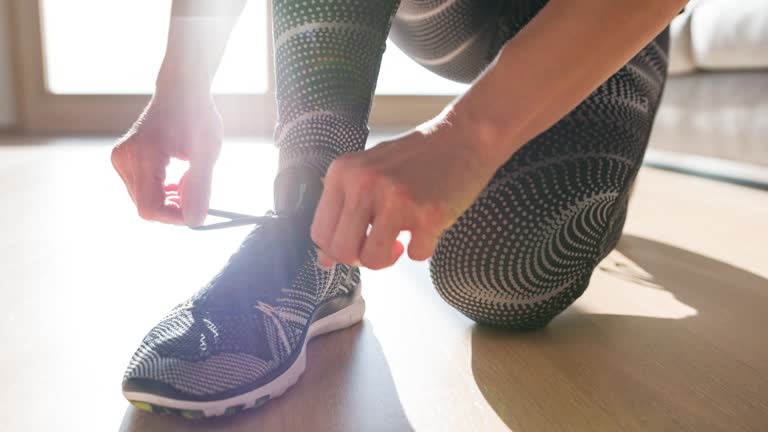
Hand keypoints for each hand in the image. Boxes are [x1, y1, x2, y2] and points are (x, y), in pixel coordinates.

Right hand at [111, 91, 221, 225]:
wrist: (181, 89)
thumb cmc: (196, 116)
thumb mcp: (206, 153)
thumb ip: (200, 188)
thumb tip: (197, 223)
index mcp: (143, 156)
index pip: (150, 208)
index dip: (175, 218)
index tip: (199, 213)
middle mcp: (124, 158)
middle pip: (146, 206)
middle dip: (174, 207)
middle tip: (198, 190)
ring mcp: (120, 158)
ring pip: (143, 200)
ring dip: (169, 198)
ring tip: (189, 176)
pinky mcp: (122, 158)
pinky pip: (141, 189)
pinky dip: (161, 190)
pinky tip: (177, 176)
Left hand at [311, 114, 500, 269]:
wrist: (464, 137)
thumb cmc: (416, 157)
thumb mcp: (368, 172)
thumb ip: (343, 211)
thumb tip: (324, 260)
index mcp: (344, 172)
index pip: (319, 232)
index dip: (336, 249)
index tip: (356, 243)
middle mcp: (365, 183)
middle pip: (342, 250)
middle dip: (361, 258)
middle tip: (379, 244)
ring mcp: (396, 198)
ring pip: (373, 259)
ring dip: (388, 258)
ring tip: (400, 240)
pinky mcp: (428, 213)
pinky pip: (414, 255)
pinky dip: (421, 248)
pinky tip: (426, 227)